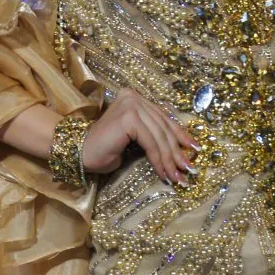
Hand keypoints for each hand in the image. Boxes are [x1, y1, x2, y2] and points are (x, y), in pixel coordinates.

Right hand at [78, 90, 199, 188]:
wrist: (80, 154)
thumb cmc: (106, 150)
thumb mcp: (136, 139)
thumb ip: (153, 134)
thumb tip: (182, 147)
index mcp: (135, 98)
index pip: (163, 118)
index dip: (180, 135)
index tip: (193, 150)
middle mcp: (133, 97)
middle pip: (163, 127)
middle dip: (177, 151)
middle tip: (187, 169)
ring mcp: (130, 105)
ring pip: (159, 136)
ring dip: (170, 159)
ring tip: (177, 176)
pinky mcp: (128, 118)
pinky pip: (151, 142)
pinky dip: (159, 159)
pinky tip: (163, 173)